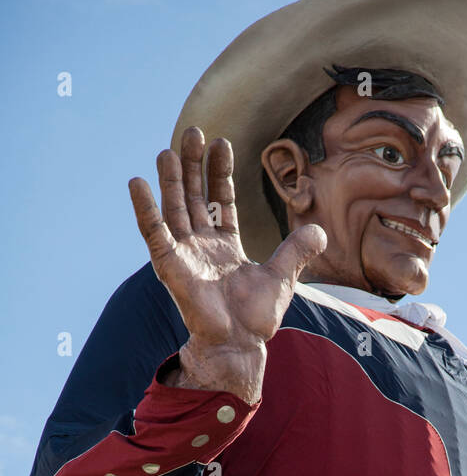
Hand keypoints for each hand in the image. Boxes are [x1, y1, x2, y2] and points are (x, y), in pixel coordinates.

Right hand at [128, 126, 325, 404]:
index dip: (220, 173)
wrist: (240, 344)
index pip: (221, 201)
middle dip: (194, 166)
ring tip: (167, 150)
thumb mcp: (283, 276)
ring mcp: (184, 255)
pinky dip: (145, 210)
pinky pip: (154, 234)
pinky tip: (138, 183)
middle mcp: (202, 247)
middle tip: (193, 132)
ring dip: (170, 180)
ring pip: (174, 209)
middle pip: (195, 198)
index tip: (222, 143)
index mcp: (225, 246)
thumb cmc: (257, 318)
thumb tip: (320, 230)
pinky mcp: (170, 267)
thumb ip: (297, 250)